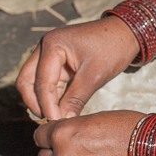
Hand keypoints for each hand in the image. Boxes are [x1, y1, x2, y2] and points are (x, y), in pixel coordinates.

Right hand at [16, 16, 139, 120]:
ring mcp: (50, 52)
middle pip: (27, 81)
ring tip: (57, 117)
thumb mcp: (95, 76)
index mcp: (53, 44)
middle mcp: (46, 46)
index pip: (42, 82)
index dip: (47, 105)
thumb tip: (62, 122)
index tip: (56, 123)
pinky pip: (47, 80)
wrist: (127, 32)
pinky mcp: (57, 59)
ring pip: (34, 82)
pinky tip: (61, 109)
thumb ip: (75, 99)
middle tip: (52, 120)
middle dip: (36, 102)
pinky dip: (51, 95)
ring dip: (43, 100)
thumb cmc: (113, 48)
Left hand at [34, 110, 142, 155]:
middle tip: (72, 147)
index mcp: (62, 133)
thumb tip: (58, 137)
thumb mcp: (92, 119)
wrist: (147, 149)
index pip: (38, 137)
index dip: (48, 135)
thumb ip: (71, 130)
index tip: (56, 135)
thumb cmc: (123, 126)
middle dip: (54, 152)